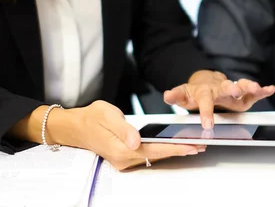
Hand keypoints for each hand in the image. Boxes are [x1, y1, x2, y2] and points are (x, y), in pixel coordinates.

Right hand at [52, 101, 205, 170]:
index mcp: (121, 149)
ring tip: (193, 145)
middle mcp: (123, 159)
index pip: (154, 150)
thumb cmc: (90, 118)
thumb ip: (124, 128)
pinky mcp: (124, 157)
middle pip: (157, 156)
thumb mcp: (107, 115)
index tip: (191, 146)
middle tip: (200, 145)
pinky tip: (174, 146)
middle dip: (180, 151)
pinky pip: (147, 155)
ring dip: (173, 151)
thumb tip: (137, 140)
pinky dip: (162, 151)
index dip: (175, 149)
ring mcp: (123, 160)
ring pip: (153, 157)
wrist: (74, 127)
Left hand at [163, 70, 274, 128]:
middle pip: (226, 87)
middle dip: (232, 88)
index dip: (206, 113)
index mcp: (205, 91)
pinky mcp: (242, 96)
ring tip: (258, 87)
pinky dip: (262, 91)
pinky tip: (270, 89)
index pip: (205, 102)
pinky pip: (253, 93)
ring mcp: (233, 91)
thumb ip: (176, 95)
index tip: (207, 125)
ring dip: (249, 86)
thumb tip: (167, 95)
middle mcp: (220, 89)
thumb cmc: (195, 92)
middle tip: (235, 90)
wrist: (206, 81)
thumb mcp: (183, 94)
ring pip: (241, 86)